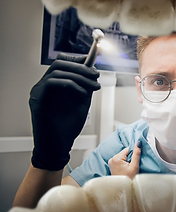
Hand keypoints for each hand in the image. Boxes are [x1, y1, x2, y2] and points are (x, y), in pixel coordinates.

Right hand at [30, 53, 100, 170]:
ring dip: (79, 75)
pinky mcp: (37, 99)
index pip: (62, 63)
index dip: (78, 60)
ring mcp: (39, 91)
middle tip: (96, 75)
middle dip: (81, 67)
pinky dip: (70, 84)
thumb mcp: (82, 103)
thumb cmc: (68, 127)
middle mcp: (44, 85)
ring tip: (93, 85)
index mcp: (54, 85)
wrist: (59, 146)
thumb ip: (85, 87)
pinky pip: (52, 83)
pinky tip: (82, 93)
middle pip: (60, 63)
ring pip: (57, 70)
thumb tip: (93, 71)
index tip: (93, 64)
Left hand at [108, 141, 141, 178]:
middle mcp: (112, 159)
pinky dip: (124, 164)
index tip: (135, 161)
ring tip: (129, 169)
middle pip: (125, 153)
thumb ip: (136, 153)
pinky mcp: (112, 166)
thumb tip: (138, 143)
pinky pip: (120, 161)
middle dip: (130, 158)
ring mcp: (111, 163)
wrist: (123, 189)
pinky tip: (126, 170)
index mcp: (116, 158)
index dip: (133, 154)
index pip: (128, 149)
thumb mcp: (134, 166)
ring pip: (123, 157)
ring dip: (127, 161)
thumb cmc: (128, 179)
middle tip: (132, 166)